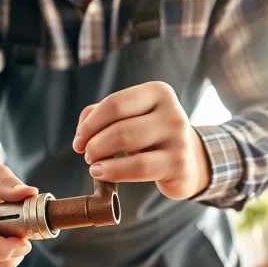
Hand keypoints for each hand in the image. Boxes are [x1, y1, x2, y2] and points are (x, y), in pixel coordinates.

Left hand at [72, 81, 210, 199]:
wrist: (188, 161)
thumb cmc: (150, 137)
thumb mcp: (129, 118)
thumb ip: (100, 115)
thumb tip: (81, 132)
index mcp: (158, 92)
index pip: (113, 104)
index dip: (89, 125)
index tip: (78, 142)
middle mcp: (172, 112)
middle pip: (118, 126)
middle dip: (94, 143)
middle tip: (88, 155)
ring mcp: (178, 138)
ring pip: (127, 143)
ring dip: (100, 156)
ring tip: (94, 165)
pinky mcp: (179, 163)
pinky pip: (139, 167)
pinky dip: (113, 171)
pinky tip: (101, 173)